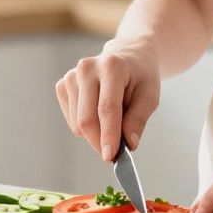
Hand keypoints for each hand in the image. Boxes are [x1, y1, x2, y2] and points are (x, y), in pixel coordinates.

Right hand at [54, 40, 160, 161]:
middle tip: (114, 154)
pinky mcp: (62, 85)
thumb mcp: (150, 95)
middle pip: (87, 118)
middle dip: (99, 142)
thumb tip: (129, 143)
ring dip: (95, 134)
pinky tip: (97, 114)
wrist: (128, 56)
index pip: (107, 108)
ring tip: (112, 121)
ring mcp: (71, 76)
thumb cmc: (140, 76)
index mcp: (112, 66)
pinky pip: (71, 120)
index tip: (110, 156)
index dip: (108, 135)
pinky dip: (85, 127)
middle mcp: (87, 68)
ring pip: (77, 123)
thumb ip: (139, 119)